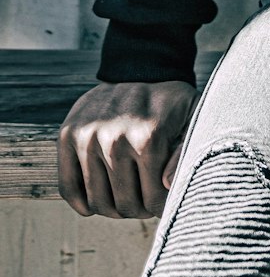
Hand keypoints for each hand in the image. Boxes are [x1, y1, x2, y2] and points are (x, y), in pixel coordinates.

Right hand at [58, 80, 197, 217]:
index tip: (163, 201)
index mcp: (149, 137)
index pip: (152, 201)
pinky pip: (68, 187)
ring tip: (126, 196)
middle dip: (138, 210)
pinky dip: (82, 203)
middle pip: (124, 205)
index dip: (160, 208)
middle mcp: (115, 139)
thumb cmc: (171, 102)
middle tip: (144, 201)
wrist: (141, 67)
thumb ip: (186, 153)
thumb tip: (166, 184)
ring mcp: (88, 137)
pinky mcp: (68, 135)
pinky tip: (97, 200)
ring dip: (113, 208)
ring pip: (97, 201)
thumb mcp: (194, 120)